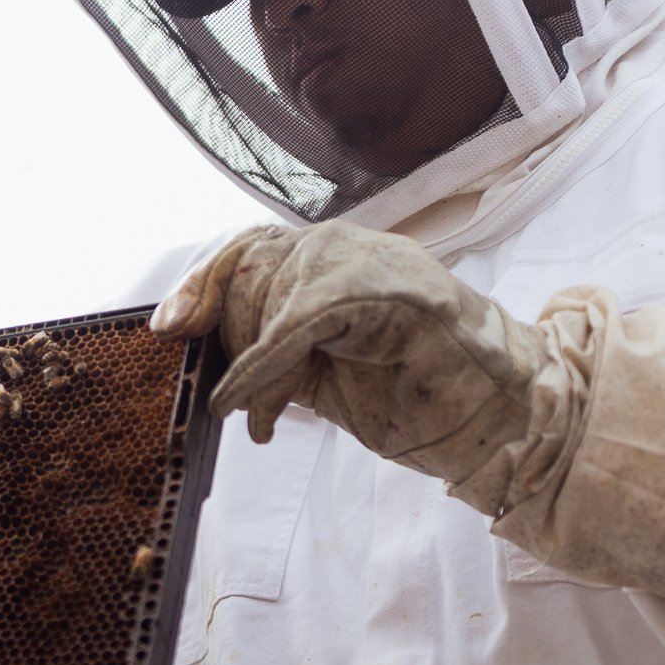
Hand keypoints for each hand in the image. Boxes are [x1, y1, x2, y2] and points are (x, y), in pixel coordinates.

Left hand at [157, 221, 544, 501]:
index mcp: (331, 258)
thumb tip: (200, 341)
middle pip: (246, 274)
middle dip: (230, 341)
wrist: (496, 413)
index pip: (246, 248)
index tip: (168, 327)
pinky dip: (259, 372)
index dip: (201, 283)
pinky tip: (243, 410)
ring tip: (274, 417)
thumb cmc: (410, 393)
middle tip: (249, 399)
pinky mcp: (378, 294)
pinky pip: (293, 327)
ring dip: (257, 373)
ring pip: (268, 301)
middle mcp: (345, 247)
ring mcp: (366, 263)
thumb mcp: (316, 368)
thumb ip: (269, 346)